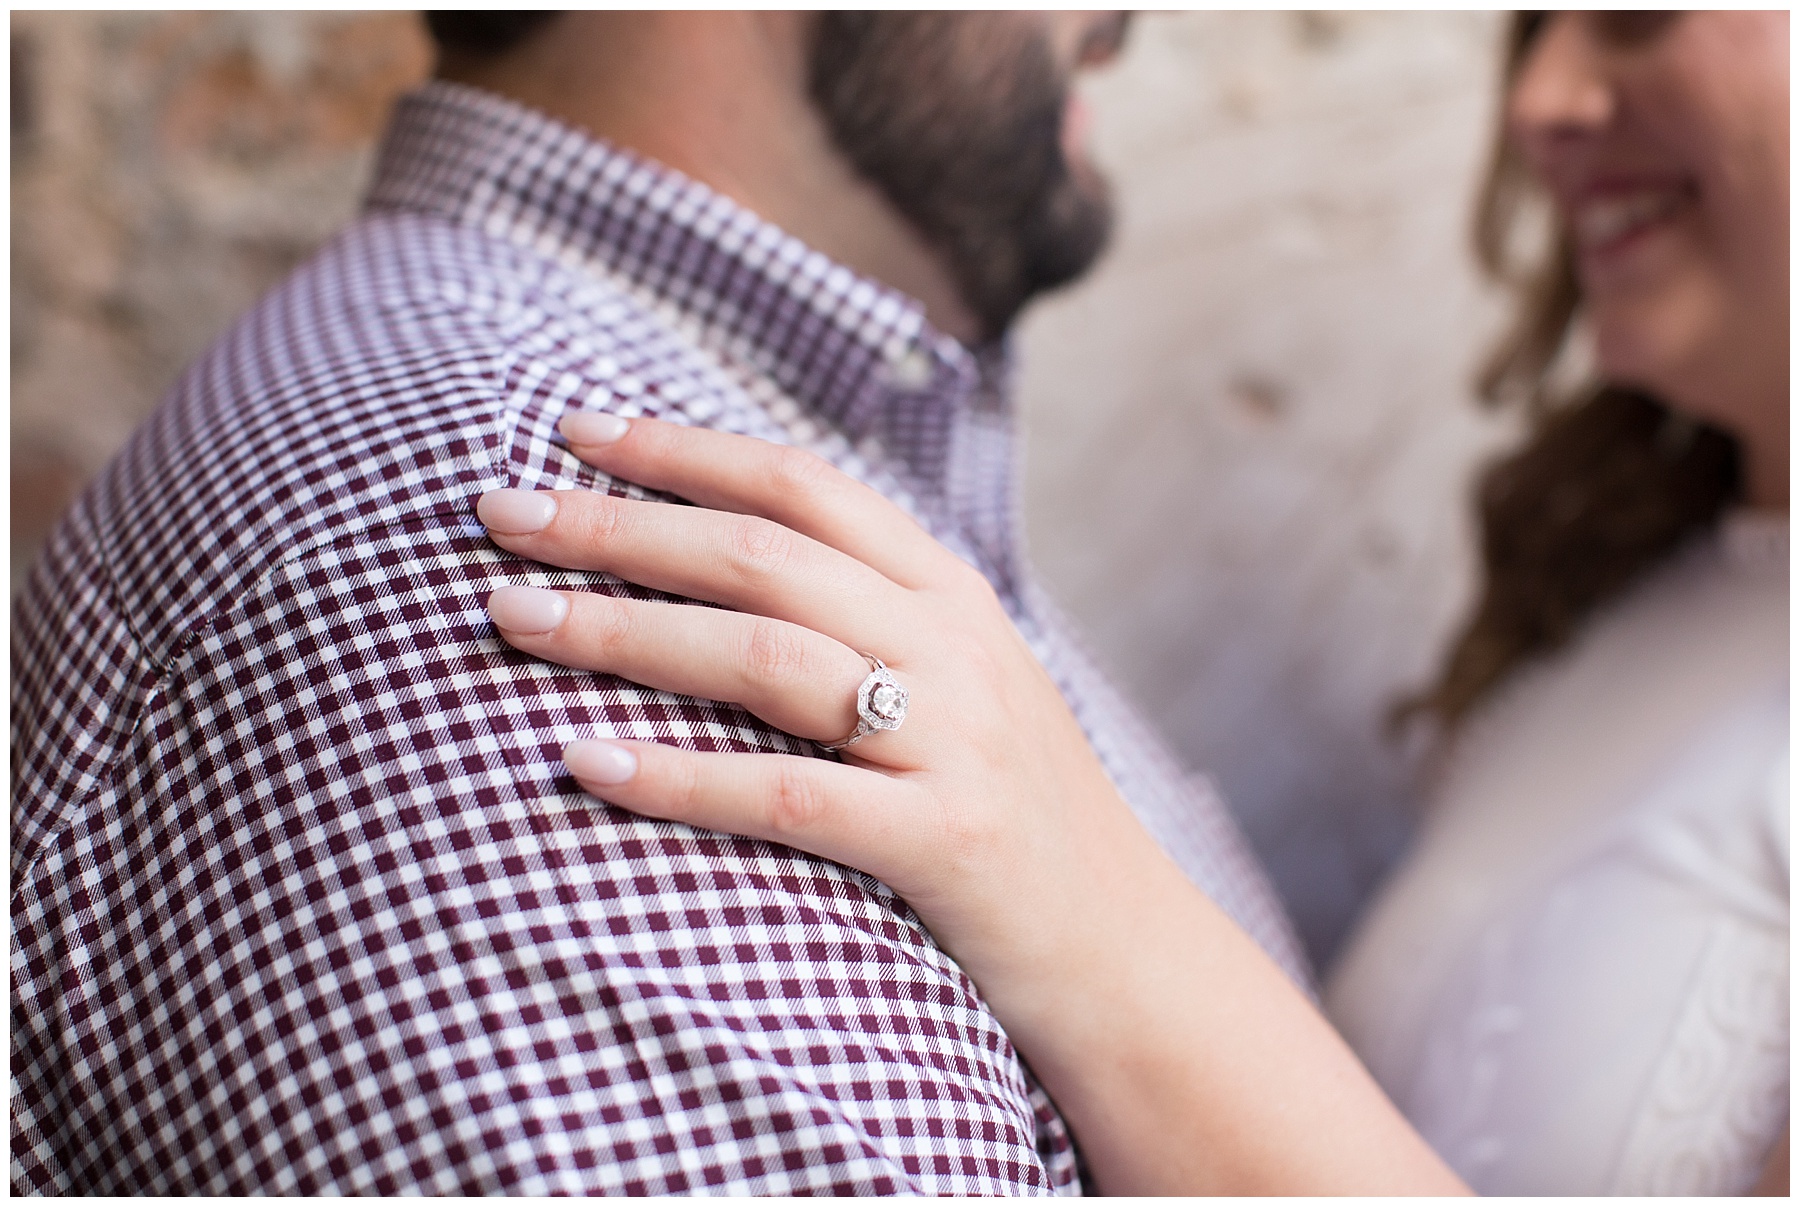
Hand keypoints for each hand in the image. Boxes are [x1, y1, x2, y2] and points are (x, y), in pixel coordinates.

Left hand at [475, 413, 1467, 1194]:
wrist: (1128, 955)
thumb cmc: (1013, 816)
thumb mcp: (962, 686)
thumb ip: (871, 618)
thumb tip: (728, 559)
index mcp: (952, 594)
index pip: (806, 484)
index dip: (686, 447)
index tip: (574, 424)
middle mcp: (955, 646)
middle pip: (763, 554)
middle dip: (619, 524)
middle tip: (499, 510)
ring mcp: (956, 740)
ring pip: (766, 656)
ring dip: (624, 630)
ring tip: (511, 619)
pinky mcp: (946, 842)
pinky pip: (789, 796)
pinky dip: (678, 777)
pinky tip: (583, 764)